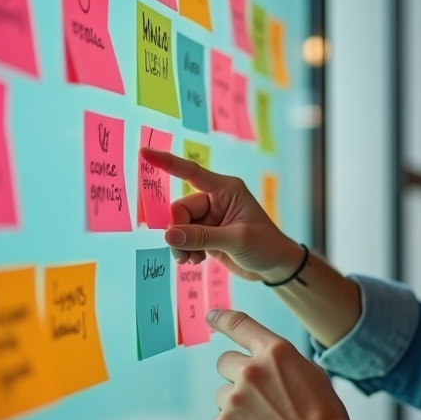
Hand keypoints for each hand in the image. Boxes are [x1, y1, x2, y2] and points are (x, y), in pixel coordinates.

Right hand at [139, 147, 303, 282]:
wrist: (275, 267)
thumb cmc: (265, 246)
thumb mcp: (236, 239)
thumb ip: (201, 237)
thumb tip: (168, 235)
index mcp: (226, 189)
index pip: (191, 172)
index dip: (167, 162)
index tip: (144, 152)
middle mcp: (215, 200)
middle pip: (179, 209)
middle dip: (178, 232)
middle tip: (186, 253)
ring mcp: (209, 218)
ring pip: (178, 226)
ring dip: (180, 245)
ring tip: (192, 260)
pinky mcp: (206, 234)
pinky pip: (183, 238)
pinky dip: (185, 250)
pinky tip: (196, 261)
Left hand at [207, 308, 360, 419]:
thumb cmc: (323, 417)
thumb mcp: (312, 374)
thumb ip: (283, 363)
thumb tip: (267, 363)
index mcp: (276, 352)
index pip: (240, 325)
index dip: (222, 318)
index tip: (211, 316)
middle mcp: (252, 370)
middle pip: (225, 361)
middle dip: (236, 375)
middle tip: (257, 395)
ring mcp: (235, 398)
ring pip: (222, 394)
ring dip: (237, 404)